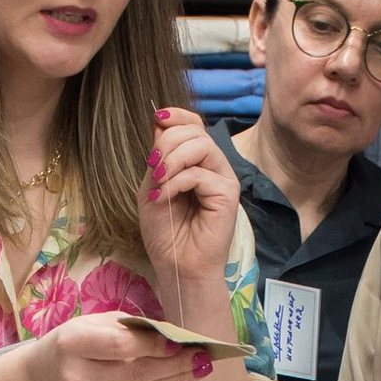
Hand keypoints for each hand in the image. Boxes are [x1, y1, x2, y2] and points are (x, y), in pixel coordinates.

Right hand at [38, 314, 202, 380]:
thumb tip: (172, 333)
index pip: (119, 346)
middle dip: (174, 366)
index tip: (181, 343)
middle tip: (202, 358)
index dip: (153, 346)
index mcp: (73, 344)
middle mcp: (77, 377)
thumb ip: (128, 326)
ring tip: (200, 370)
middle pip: (136, 373)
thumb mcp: (91, 323)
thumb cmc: (74, 343)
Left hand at [138, 104, 242, 304]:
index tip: (157, 118)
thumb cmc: (165, 231)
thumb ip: (158, 157)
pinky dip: (176, 183)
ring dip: (172, 160)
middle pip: (195, 131)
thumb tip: (159, 124)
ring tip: (158, 183)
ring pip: (201, 145)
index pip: (193, 125)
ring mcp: (223, 178)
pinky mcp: (228, 193)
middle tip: (153, 168)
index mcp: (195, 162)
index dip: (176, 116)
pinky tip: (164, 198)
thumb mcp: (152, 186)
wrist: (176, 264)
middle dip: (167, 143)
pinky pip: (200, 174)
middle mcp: (213, 166)